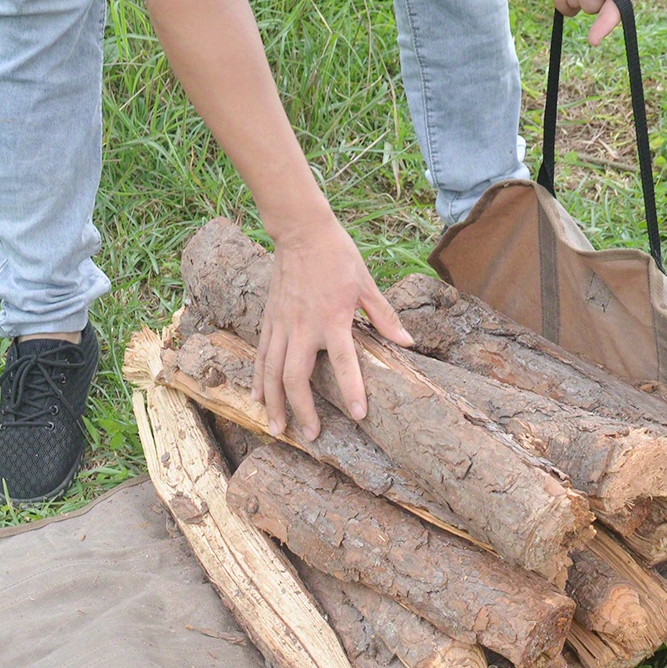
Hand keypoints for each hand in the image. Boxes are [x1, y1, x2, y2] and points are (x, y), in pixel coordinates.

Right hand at [250, 214, 413, 440]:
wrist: (301, 231)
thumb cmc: (338, 256)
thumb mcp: (366, 284)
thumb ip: (384, 317)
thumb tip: (407, 343)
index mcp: (332, 319)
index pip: (343, 362)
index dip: (352, 390)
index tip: (358, 415)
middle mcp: (303, 327)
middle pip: (295, 378)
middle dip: (301, 410)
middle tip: (310, 436)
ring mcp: (282, 325)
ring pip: (272, 372)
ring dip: (275, 403)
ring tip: (277, 428)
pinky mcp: (269, 320)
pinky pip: (261, 356)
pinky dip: (258, 379)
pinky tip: (258, 398)